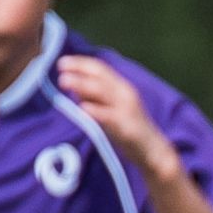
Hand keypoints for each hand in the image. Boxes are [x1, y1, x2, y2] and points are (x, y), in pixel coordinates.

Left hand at [56, 56, 165, 175]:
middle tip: (60, 66)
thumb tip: (73, 87)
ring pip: (102, 91)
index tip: (63, 61)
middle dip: (80, 69)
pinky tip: (82, 108)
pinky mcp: (127, 126)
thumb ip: (94, 98)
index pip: (100, 69)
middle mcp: (125, 93)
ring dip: (82, 84)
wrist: (152, 150)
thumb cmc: (127, 129)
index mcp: (121, 87)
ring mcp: (127, 109)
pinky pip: (109, 116)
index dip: (81, 63)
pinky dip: (95, 111)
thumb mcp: (110, 108)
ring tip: (64, 81)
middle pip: (100, 76)